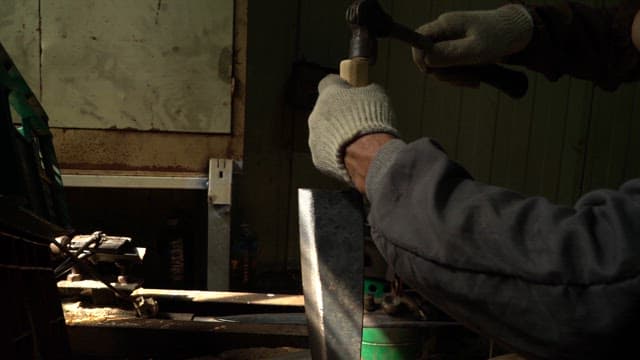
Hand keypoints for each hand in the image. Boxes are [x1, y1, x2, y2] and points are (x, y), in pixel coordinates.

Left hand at [308, 74, 397, 182]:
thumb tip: (367, 91)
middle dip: (339, 114)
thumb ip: (366, 90)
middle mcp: (316, 115)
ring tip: (356, 141)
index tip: (350, 92)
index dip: (341, 87)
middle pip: (325, 110)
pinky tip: (352, 154)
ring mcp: (315, 138)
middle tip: (357, 120)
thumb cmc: (373, 123)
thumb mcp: (377, 95)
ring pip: (324, 132)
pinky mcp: (319, 158)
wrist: (370, 156)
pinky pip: (327, 152)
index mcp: (329, 94)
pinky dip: (337, 153)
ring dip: (337, 134)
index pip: (329, 82)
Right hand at [412, 4, 532, 71]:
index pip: (419, 38)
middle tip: (465, 79)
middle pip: (428, 56)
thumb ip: (450, 53)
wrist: (518, 33)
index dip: (419, 56)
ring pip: (439, 65)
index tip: (429, 71)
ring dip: (454, 77)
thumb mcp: (477, 49)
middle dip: (443, 72)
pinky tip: (475, 79)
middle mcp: (445, 31)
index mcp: (446, 24)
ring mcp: (451, 41)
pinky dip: (460, 76)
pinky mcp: (458, 50)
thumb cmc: (499, 37)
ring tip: (475, 80)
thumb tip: (427, 59)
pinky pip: (450, 67)